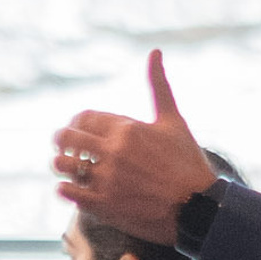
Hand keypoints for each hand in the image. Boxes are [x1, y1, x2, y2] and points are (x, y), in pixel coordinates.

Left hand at [53, 50, 217, 246]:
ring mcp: (107, 179)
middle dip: (61, 142)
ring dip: (61, 165)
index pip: (83, 117)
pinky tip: (76, 189)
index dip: (77, 124)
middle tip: (67, 149)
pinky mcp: (105, 205)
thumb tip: (154, 51)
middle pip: (65, 138)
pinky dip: (66, 189)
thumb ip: (159, 85)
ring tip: (71, 170)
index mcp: (127, 128)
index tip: (81, 132)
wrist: (199, 208)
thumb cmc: (187, 162)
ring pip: (62, 165)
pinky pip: (67, 192)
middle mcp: (114, 152)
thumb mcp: (173, 120)